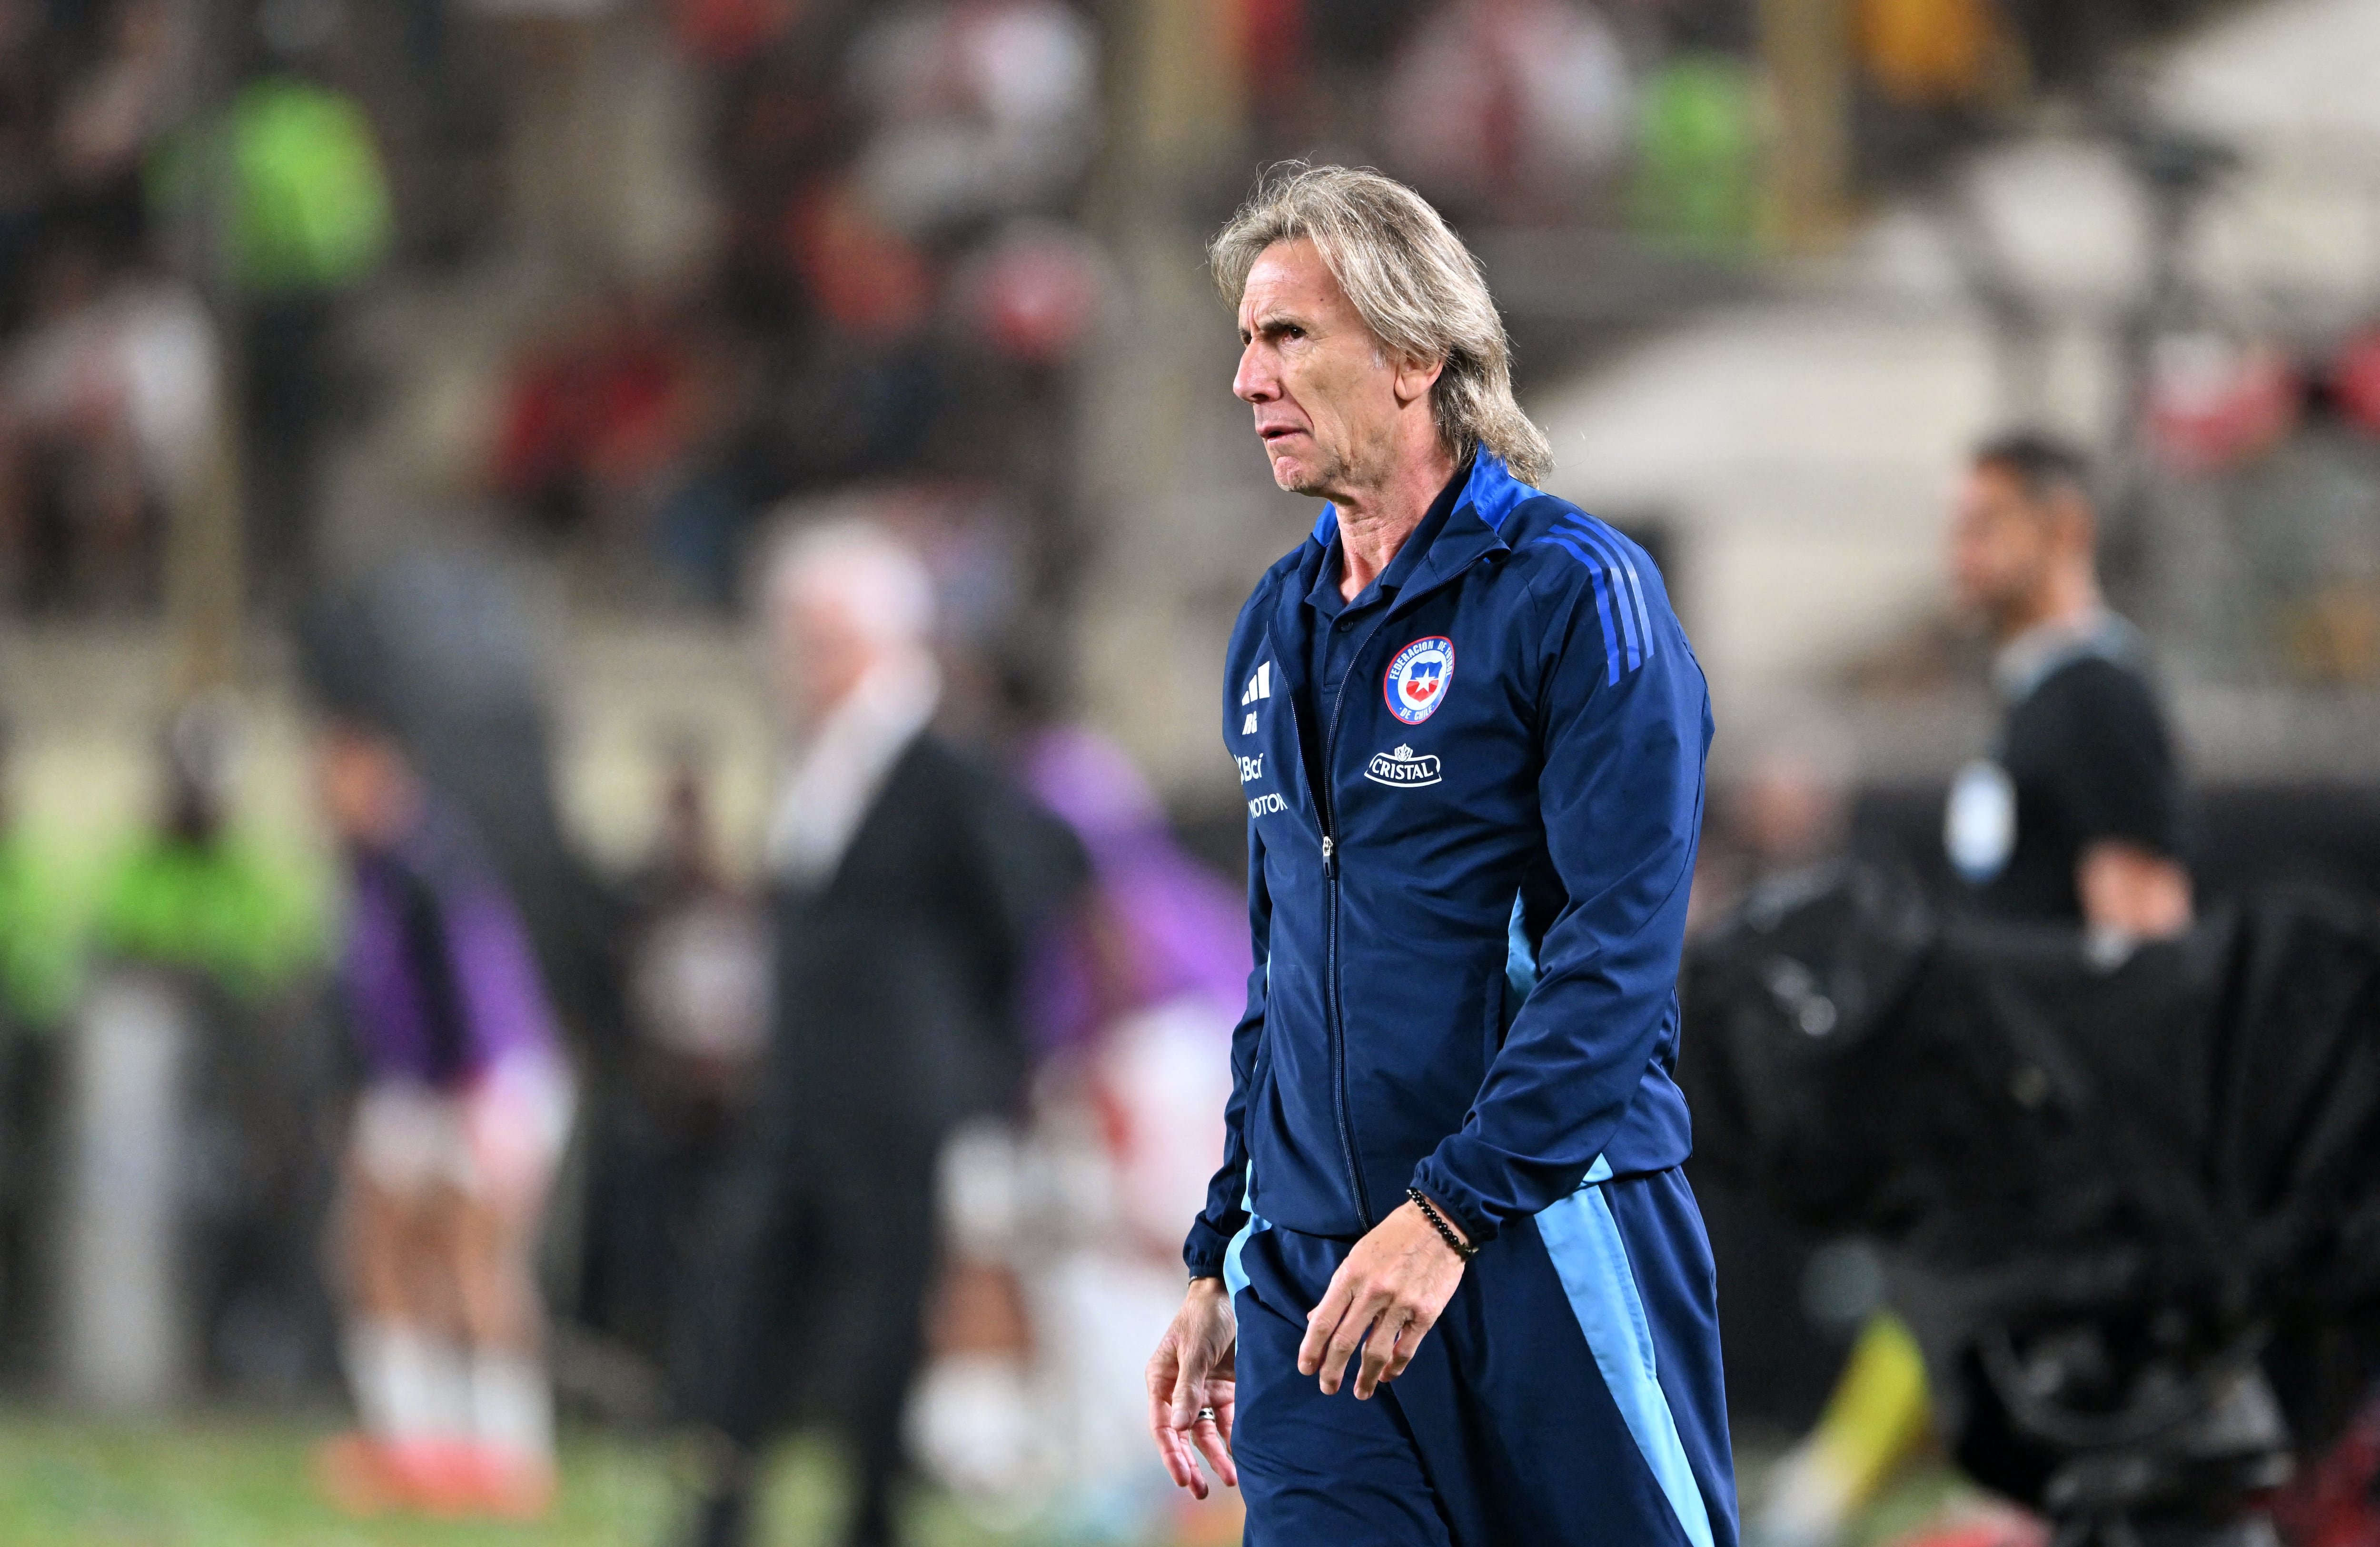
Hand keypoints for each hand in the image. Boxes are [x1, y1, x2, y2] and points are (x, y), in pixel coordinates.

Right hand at [1147, 1277, 1237, 1498]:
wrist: (1232, 1290)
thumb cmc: (1204, 1315)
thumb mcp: (1194, 1349)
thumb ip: (1188, 1387)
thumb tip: (1178, 1427)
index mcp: (1162, 1380)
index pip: (1162, 1425)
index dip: (1171, 1453)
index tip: (1183, 1478)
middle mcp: (1180, 1390)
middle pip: (1185, 1434)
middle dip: (1193, 1463)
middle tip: (1202, 1491)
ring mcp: (1205, 1390)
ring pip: (1209, 1432)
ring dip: (1218, 1455)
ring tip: (1232, 1478)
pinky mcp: (1228, 1389)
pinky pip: (1230, 1419)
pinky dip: (1235, 1437)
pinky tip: (1244, 1454)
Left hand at [1297, 1198, 1467, 1399]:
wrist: (1438, 1223)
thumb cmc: (1392, 1238)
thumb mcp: (1356, 1257)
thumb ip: (1338, 1291)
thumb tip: (1314, 1320)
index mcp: (1350, 1276)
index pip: (1323, 1322)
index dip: (1311, 1350)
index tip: (1305, 1368)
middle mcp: (1373, 1292)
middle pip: (1345, 1342)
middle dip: (1332, 1371)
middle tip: (1327, 1388)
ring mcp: (1401, 1304)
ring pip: (1376, 1352)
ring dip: (1365, 1378)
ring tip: (1360, 1392)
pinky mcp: (1426, 1313)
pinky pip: (1406, 1349)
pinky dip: (1395, 1368)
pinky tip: (1388, 1376)